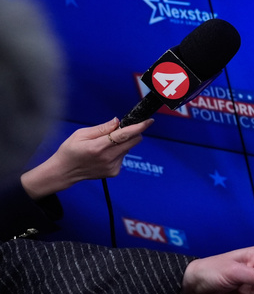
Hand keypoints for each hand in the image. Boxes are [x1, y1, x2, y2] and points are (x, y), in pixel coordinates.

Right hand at [20, 117, 155, 198]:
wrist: (64, 172)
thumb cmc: (70, 151)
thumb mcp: (81, 134)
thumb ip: (102, 128)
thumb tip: (118, 121)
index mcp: (98, 147)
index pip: (124, 135)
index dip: (139, 127)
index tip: (149, 121)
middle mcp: (108, 158)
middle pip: (133, 141)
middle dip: (132, 133)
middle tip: (121, 130)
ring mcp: (112, 166)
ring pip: (128, 148)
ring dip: (122, 143)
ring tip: (104, 145)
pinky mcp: (114, 172)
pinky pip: (123, 156)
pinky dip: (118, 152)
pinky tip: (104, 155)